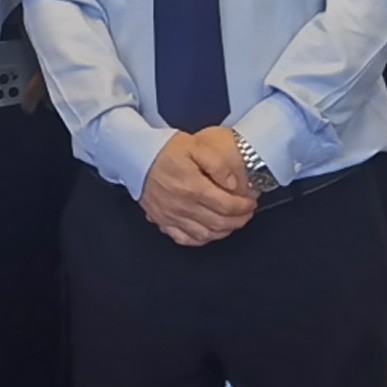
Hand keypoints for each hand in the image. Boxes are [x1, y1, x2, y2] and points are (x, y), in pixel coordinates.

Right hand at [141, 127, 258, 246]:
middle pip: (218, 223)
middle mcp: (183, 206)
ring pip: (204, 234)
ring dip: (223, 232)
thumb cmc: (165, 150)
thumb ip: (217, 163)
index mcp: (193, 187)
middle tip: (246, 214)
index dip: (243, 207)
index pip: (226, 206)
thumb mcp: (195, 146)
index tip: (250, 203)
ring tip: (232, 222)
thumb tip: (231, 183)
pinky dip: (200, 240)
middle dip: (238, 221)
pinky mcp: (162, 221)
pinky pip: (184, 239)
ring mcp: (171, 216)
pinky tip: (208, 233)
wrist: (136, 156)